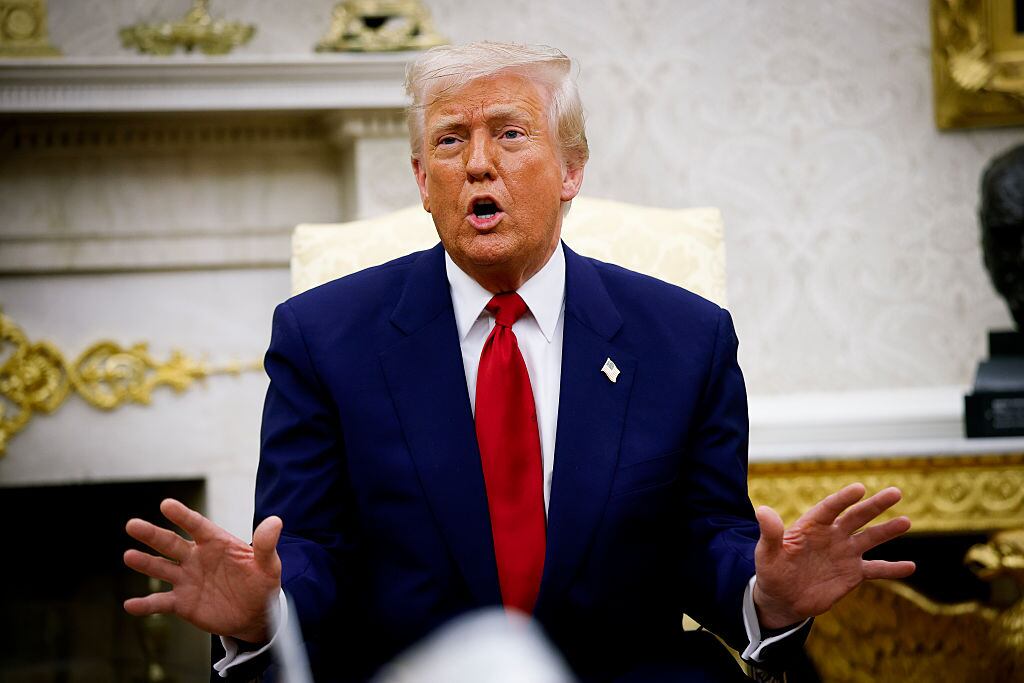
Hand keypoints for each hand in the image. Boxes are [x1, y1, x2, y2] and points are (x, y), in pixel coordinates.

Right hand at [123, 498, 282, 642]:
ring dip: (145, 563)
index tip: (166, 504)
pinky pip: (161, 602)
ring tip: (128, 556)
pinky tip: (130, 605)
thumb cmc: (261, 583)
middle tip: (132, 525)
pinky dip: (145, 605)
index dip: (183, 516)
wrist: (256, 614)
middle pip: (171, 543)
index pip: (197, 525)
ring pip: (161, 569)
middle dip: (152, 534)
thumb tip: (276, 521)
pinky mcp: (182, 603)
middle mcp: (196, 557)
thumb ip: (267, 545)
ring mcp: (187, 579)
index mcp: (216, 543)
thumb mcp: (269, 565)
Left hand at [752, 483, 914, 628]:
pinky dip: (892, 568)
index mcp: (812, 526)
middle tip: (895, 492)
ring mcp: (844, 553)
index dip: (844, 499)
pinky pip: (876, 569)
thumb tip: (762, 510)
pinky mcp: (852, 573)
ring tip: (906, 521)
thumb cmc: (772, 571)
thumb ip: (770, 533)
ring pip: (870, 538)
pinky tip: (911, 566)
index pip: (830, 508)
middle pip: (856, 517)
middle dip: (875, 505)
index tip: (859, 489)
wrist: (782, 598)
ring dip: (888, 530)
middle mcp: (832, 535)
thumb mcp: (767, 553)